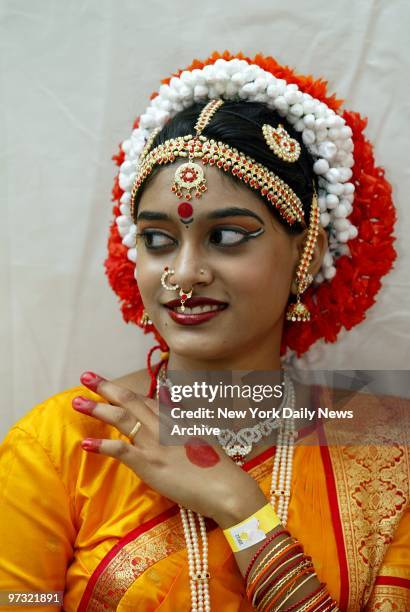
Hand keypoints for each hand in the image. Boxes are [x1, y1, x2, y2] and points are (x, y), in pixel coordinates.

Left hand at [73, 371, 265, 525]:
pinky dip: (102, 445)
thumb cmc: (216, 465)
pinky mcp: (149, 463)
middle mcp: (163, 425)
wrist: (225, 486)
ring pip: (121, 419)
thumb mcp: (201, 435)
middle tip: (86, 376)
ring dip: (97, 408)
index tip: (108, 384)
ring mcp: (155, 443)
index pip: (144, 400)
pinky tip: (85, 443)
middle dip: (106, 387)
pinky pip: (121, 450)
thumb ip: (183, 420)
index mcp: (175, 418)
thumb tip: (170, 403)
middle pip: (129, 401)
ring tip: (77, 401)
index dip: (124, 391)